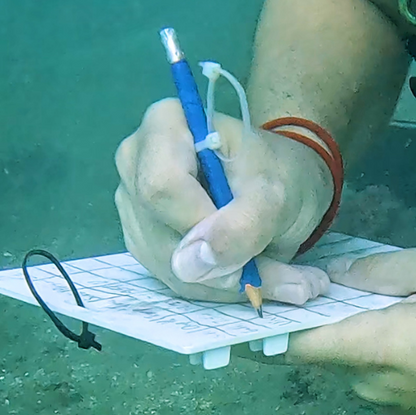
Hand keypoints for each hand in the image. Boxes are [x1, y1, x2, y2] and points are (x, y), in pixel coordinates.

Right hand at [114, 98, 333, 304]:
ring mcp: (134, 204)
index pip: (161, 186)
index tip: (247, 239)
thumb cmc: (281, 172)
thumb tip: (191, 264)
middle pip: (160, 231)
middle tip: (277, 272)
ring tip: (276, 276)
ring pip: (166, 265)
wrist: (282, 186)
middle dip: (220, 264)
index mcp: (164, 126)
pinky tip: (249, 275)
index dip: (200, 224)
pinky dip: (217, 288)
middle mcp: (135, 162)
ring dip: (225, 282)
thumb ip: (242, 224)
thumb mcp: (277, 194)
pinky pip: (172, 279)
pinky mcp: (143, 240)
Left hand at [277, 245, 415, 414]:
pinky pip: (379, 379)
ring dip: (358, 336)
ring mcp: (393, 407)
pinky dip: (381, 354)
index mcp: (375, 348)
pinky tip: (414, 331)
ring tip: (390, 302)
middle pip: (322, 350)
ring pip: (352, 364)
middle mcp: (372, 386)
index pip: (294, 346)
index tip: (263, 299)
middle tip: (338, 282)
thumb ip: (384, 269)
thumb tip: (336, 273)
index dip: (270, 324)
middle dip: (324, 318)